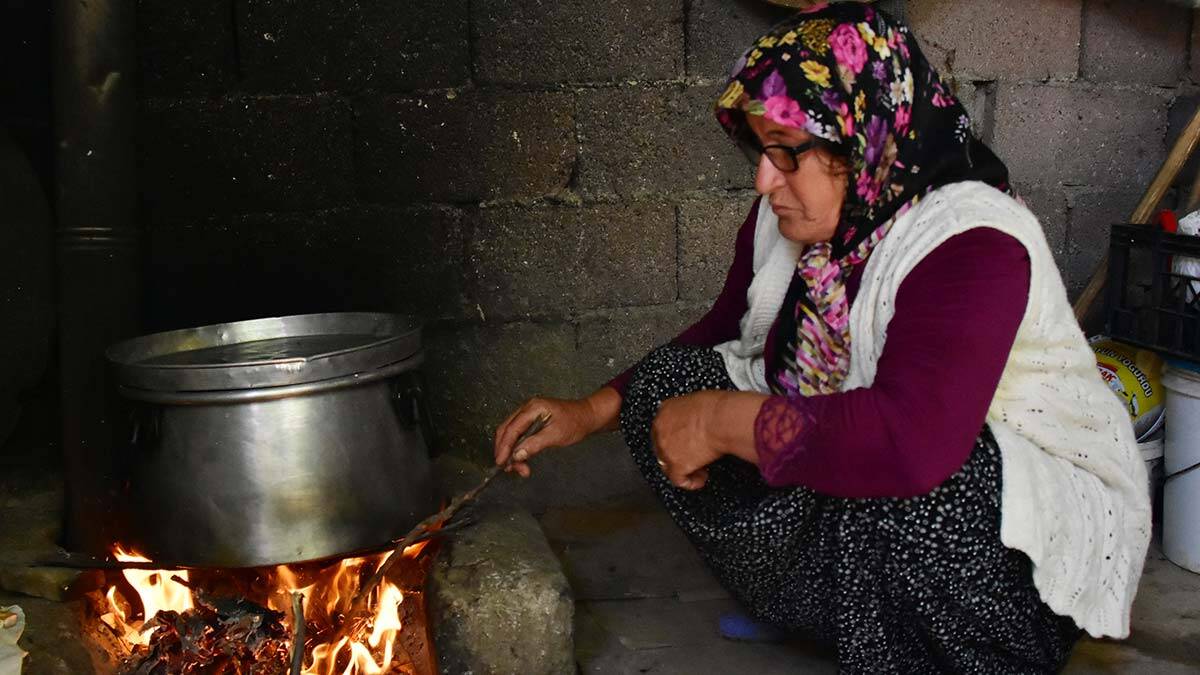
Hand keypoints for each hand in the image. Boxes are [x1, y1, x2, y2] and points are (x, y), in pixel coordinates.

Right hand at [493, 394, 609, 477]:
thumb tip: (517, 455)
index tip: (501, 462)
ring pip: (511, 434)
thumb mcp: (556, 435)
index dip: (504, 447)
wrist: (588, 416)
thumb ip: (535, 444)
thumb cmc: (575, 422)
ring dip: (511, 451)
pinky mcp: (532, 421)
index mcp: (532, 408)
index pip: (511, 429)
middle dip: (505, 450)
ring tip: (519, 468)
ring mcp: (528, 414)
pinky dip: (518, 448)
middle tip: (509, 468)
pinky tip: (521, 459)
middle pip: (506, 430)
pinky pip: (518, 434)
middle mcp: (527, 409)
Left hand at [651, 390, 726, 489]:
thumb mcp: (698, 401)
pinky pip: (679, 480)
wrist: (721, 420)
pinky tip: (701, 479)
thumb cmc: (718, 408)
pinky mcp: (676, 465)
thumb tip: (697, 420)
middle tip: (693, 456)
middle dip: (677, 454)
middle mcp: (660, 429)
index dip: (674, 437)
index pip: (662, 428)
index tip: (684, 441)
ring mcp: (666, 449)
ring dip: (683, 468)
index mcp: (665, 410)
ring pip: (667, 465)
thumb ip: (690, 412)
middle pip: (661, 447)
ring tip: (700, 469)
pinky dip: (691, 482)